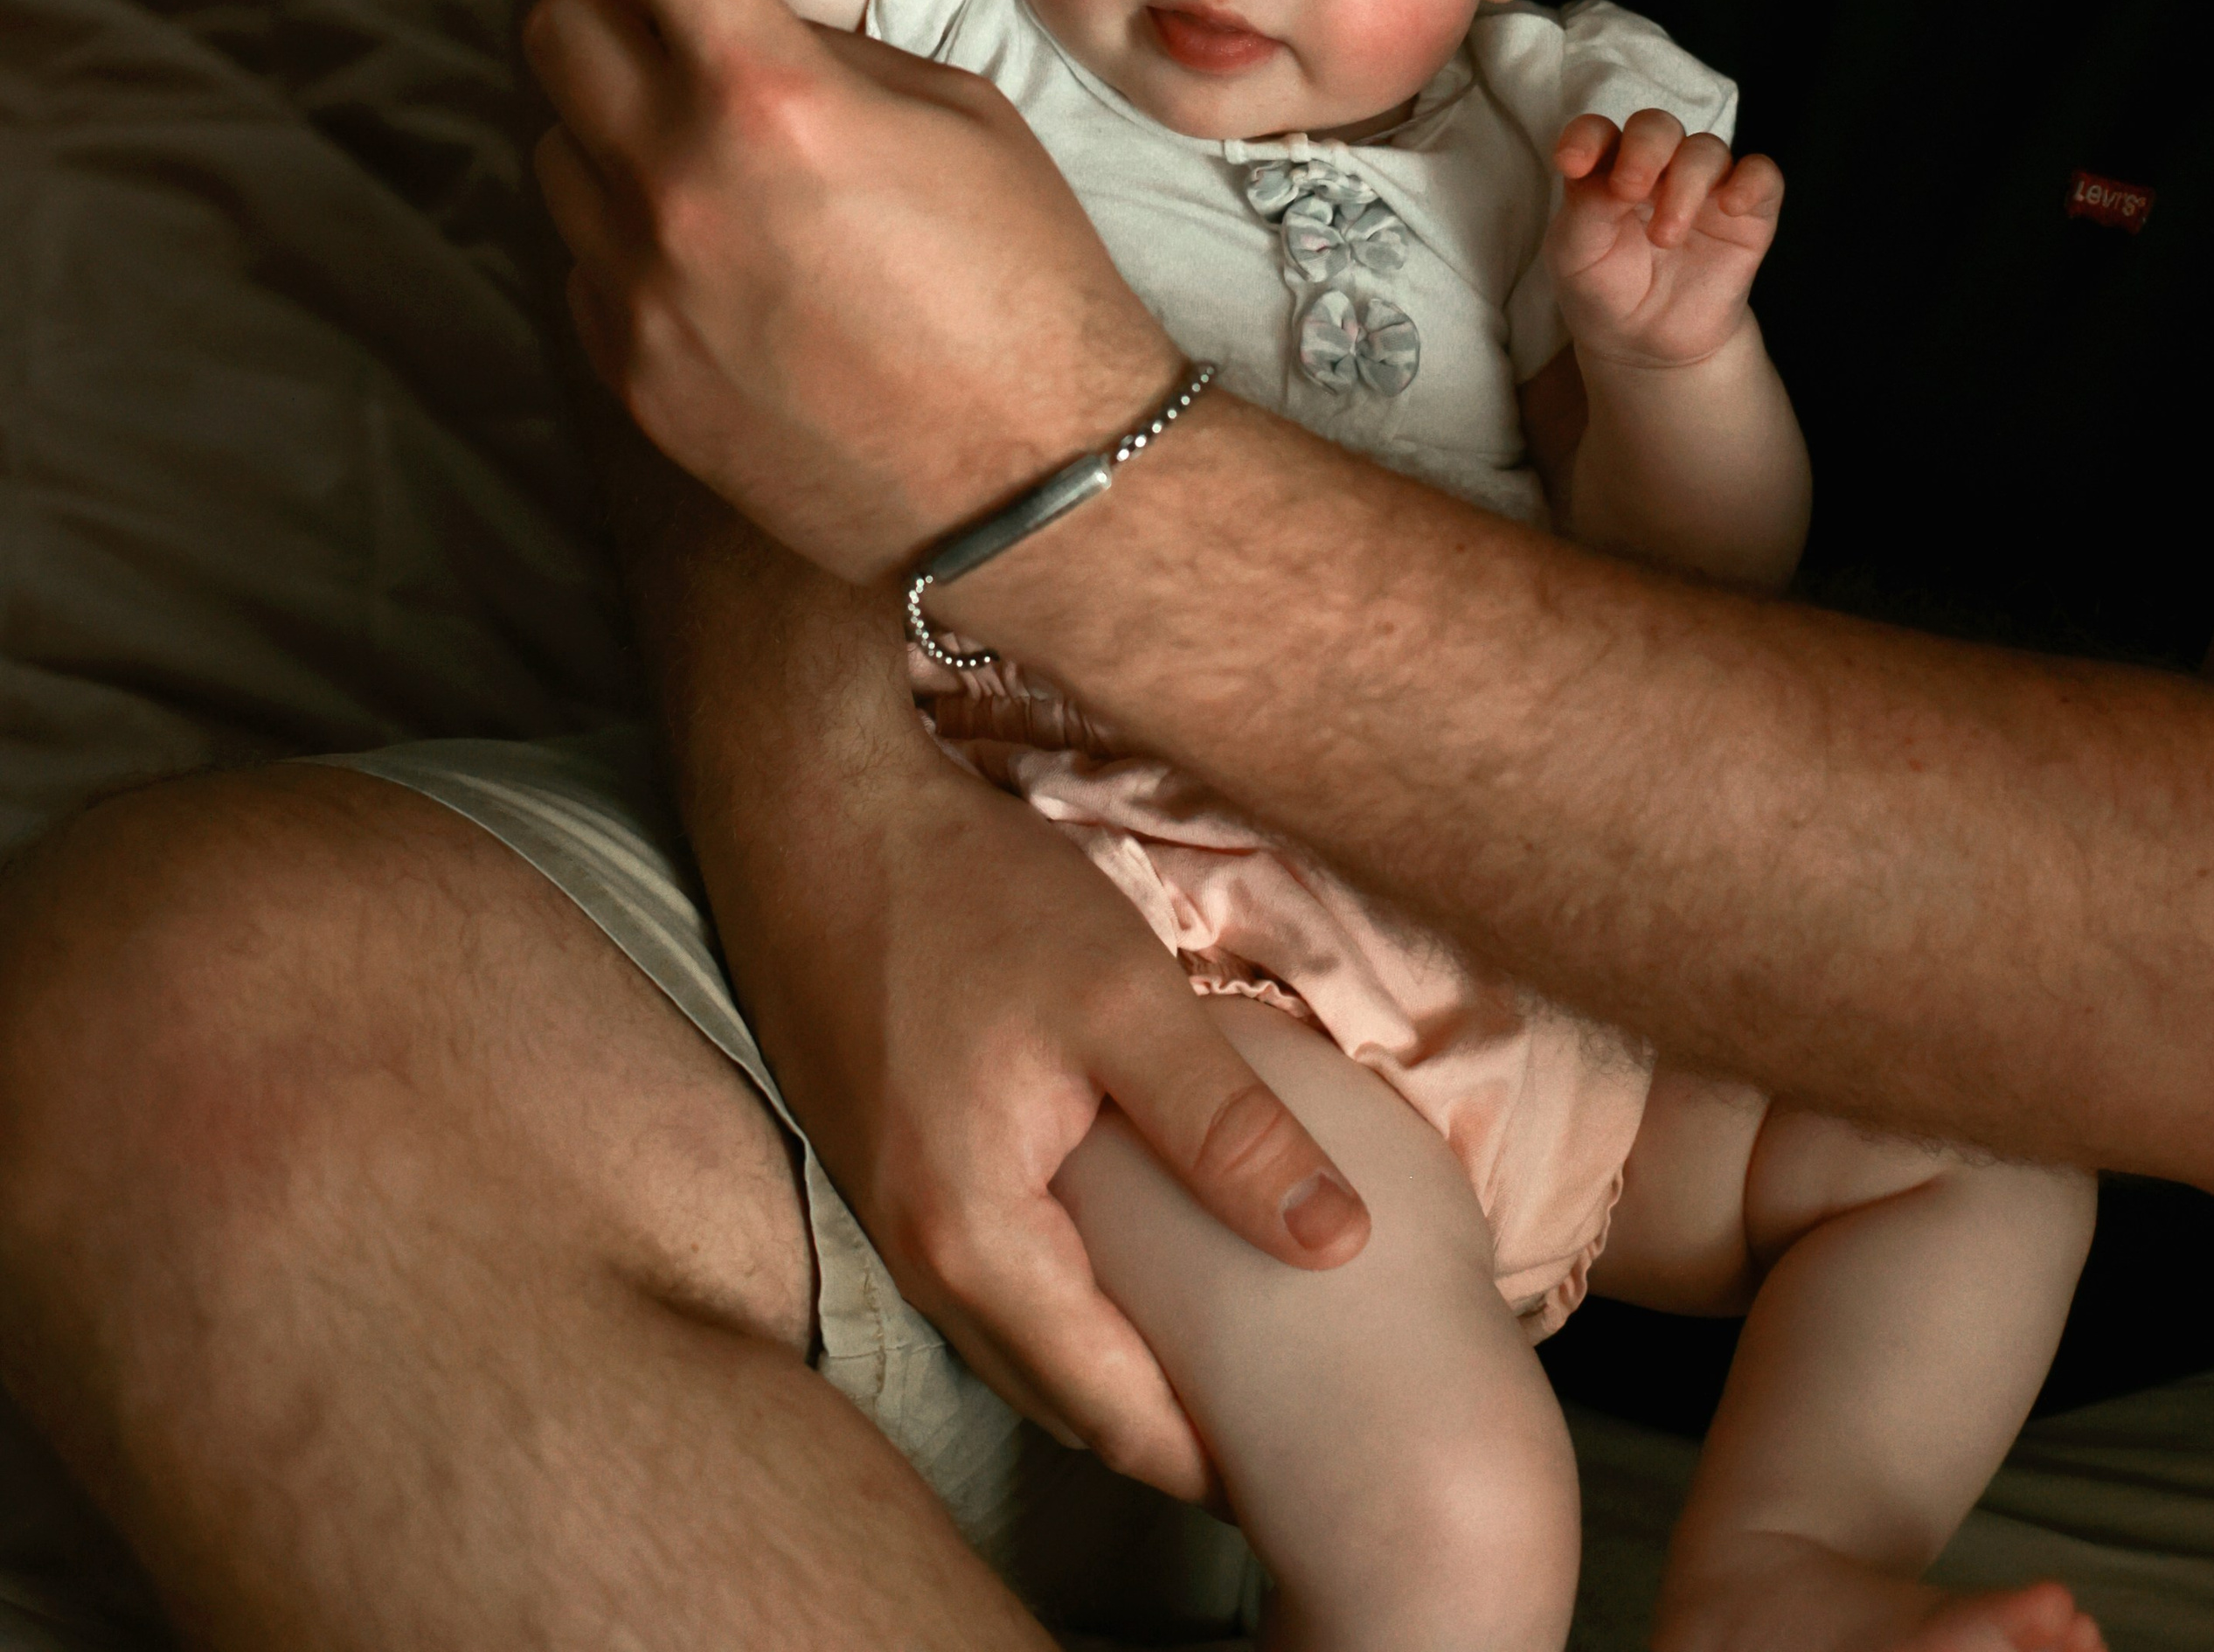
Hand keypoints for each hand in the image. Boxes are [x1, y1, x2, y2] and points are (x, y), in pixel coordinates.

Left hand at [454, 0, 1176, 578]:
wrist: (1034, 482)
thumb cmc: (1025, 277)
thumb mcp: (952, 111)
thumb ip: (814, 44)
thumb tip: (724, 19)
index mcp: (772, 92)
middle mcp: (678, 181)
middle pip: (559, 20)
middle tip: (709, 33)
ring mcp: (637, 284)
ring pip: (562, 136)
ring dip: (625, 119)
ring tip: (749, 177)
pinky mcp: (623, 366)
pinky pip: (585, 246)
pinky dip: (638, 224)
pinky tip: (744, 270)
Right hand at [729, 680, 1369, 1501]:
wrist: (814, 813)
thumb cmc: (966, 895)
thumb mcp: (1122, 998)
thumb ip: (1227, 1128)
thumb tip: (1336, 1243)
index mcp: (976, 1237)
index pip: (1111, 1407)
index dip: (1207, 1451)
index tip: (1299, 1463)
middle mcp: (920, 1257)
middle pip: (1061, 1397)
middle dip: (1164, 1430)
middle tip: (1277, 1427)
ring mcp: (890, 1216)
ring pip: (1019, 1345)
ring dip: (1110, 1369)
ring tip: (1219, 1362)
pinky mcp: (883, 1167)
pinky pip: (986, 1285)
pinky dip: (1063, 1305)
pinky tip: (1125, 1263)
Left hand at [1545, 109, 1783, 369]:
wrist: (1648, 345)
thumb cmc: (1604, 290)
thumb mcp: (1575, 256)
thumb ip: (1586, 209)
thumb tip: (1612, 174)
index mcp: (1605, 170)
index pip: (1597, 132)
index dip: (1585, 137)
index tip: (1571, 164)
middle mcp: (1656, 169)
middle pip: (1657, 127)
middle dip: (1644, 149)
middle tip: (1628, 190)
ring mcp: (1703, 188)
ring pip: (1706, 149)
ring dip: (1685, 183)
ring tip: (1666, 237)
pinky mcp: (1747, 213)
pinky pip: (1762, 175)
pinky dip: (1750, 181)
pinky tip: (1731, 205)